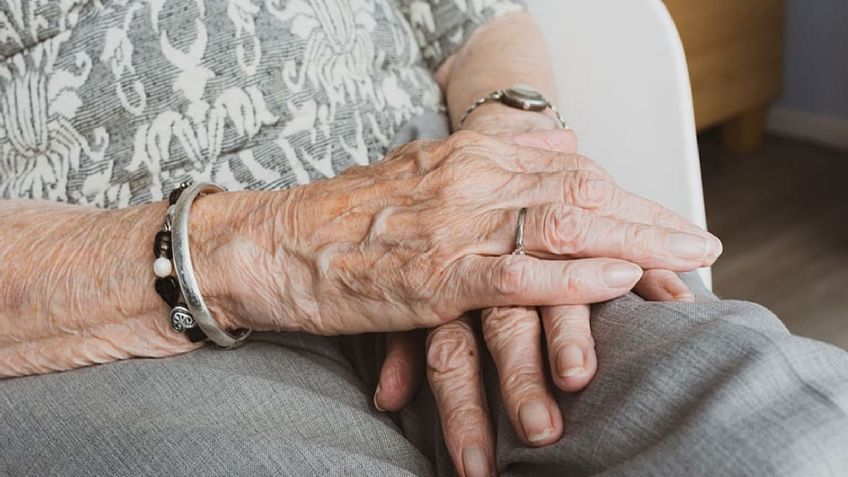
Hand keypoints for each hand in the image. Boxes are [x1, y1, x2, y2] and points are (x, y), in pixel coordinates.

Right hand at [200, 129, 718, 338]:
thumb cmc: (347, 219)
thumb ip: (492, 158)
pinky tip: (621, 280)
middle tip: (700, 242)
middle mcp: (471, 179)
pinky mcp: (437, 274)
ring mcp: (457, 225)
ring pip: (563, 224)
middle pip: (580, 191)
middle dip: (647, 217)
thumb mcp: (423, 172)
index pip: (569, 169)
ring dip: (633, 242)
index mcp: (469, 155)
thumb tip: (559, 138)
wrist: (274, 244)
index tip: (665, 221)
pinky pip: (519, 273)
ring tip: (687, 260)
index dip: (625, 196)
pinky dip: (575, 277)